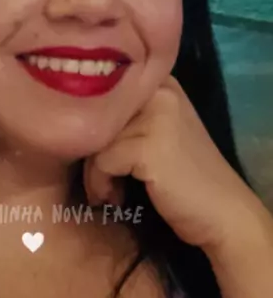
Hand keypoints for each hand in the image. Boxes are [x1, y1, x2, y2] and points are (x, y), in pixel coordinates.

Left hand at [83, 76, 263, 252]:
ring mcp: (157, 117)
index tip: (96, 155)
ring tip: (111, 192)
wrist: (224, 214)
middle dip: (91, 152)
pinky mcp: (149, 147)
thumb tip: (74, 122)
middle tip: (104, 181)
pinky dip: (100, 184)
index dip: (94, 125)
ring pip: (94, 139)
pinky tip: (116, 199)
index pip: (105, 93)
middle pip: (96, 114)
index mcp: (162, 83)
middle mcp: (160, 91)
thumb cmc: (185, 179)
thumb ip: (125, 119)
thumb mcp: (156, 134)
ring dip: (94, 172)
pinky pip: (101, 161)